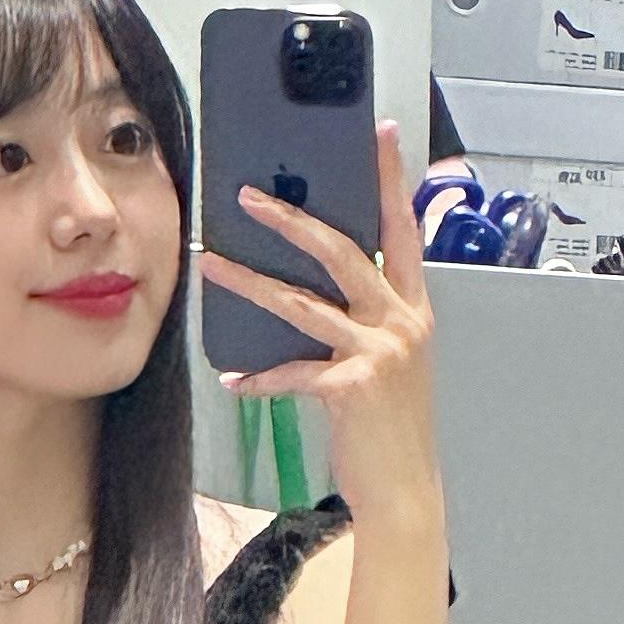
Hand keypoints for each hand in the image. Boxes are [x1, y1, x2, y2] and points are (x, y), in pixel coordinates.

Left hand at [199, 121, 442, 527]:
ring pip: (301, 302)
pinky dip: (259, 377)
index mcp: (414, 309)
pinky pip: (291, 370)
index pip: (402, 230)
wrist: (404, 489)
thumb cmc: (390, 427)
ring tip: (210, 262)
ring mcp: (379, 352)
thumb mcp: (389, 362)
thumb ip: (364, 321)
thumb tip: (312, 288)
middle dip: (291, 220)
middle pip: (343, 251)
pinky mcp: (351, 386)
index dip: (392, 181)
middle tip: (247, 197)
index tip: (382, 134)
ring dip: (248, 281)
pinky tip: (234, 378)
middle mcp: (402, 322)